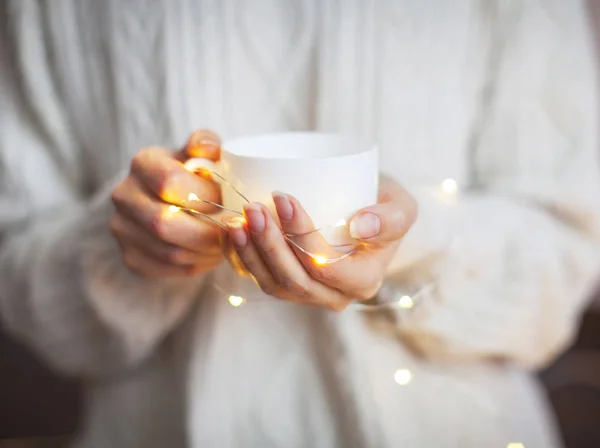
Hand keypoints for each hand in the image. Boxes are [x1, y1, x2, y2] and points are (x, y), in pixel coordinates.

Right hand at [110, 130, 224, 277]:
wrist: (173, 199)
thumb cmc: (195, 174)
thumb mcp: (202, 152)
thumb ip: (207, 144)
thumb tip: (209, 149)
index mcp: (143, 163)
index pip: (169, 181)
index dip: (204, 194)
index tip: (226, 200)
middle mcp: (124, 195)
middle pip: (163, 223)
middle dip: (206, 233)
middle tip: (231, 233)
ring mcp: (122, 228)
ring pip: (167, 251)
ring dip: (204, 253)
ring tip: (225, 244)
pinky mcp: (130, 256)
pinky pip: (164, 269)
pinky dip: (193, 266)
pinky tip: (208, 255)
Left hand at [223, 176, 416, 309]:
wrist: (364, 211)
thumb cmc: (382, 205)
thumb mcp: (401, 205)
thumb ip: (392, 217)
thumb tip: (360, 227)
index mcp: (363, 281)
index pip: (327, 267)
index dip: (302, 237)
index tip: (284, 198)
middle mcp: (335, 296)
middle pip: (295, 279)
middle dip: (269, 244)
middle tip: (253, 207)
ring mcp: (308, 294)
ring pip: (273, 283)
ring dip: (251, 252)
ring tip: (237, 219)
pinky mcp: (288, 286)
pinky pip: (260, 279)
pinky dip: (242, 258)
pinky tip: (232, 232)